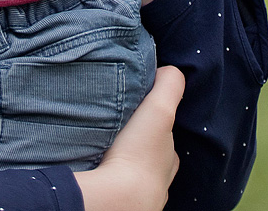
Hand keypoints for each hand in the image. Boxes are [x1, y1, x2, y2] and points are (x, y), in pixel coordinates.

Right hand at [74, 66, 184, 210]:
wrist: (117, 200)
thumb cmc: (139, 155)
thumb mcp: (160, 109)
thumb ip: (169, 84)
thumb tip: (167, 69)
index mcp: (169, 160)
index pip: (168, 140)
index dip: (159, 127)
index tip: (144, 118)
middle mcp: (158, 182)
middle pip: (151, 160)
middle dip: (139, 148)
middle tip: (120, 134)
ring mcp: (139, 198)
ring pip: (132, 177)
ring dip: (122, 165)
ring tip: (104, 151)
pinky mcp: (116, 204)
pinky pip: (114, 190)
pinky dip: (109, 181)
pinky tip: (97, 170)